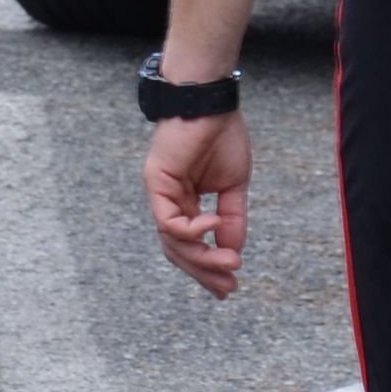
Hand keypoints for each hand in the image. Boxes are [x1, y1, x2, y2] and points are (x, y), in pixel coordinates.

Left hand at [144, 110, 250, 297]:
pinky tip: (214, 224)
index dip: (207, 268)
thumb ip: (232, 220)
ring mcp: (160, 194)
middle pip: (178, 252)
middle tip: (228, 288)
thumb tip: (232, 252)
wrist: (211, 103)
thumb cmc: (221, 135)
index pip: (190, 246)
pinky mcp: (156, 184)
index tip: (229, 286)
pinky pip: (169, 221)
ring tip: (229, 263)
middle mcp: (169, 202)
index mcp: (185, 203)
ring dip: (201, 258)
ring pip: (172, 242)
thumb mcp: (234, 186)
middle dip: (204, 272)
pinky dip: (192, 230)